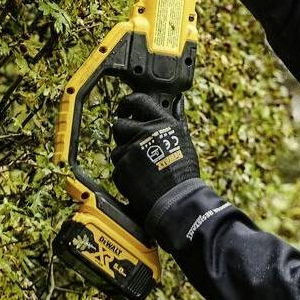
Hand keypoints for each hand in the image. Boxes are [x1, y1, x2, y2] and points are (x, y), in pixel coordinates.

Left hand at [110, 91, 201, 226]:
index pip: (138, 100)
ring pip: (116, 149)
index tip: (124, 109)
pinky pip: (117, 169)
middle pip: (119, 124)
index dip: (127, 103)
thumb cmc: (184, 172)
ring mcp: (134, 150)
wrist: (178, 199)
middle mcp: (147, 132)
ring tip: (140, 169)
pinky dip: (125, 176)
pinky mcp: (124, 167)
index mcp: (163, 123)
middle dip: (122, 135)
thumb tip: (178, 100)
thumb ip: (177, 118)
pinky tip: (139, 181)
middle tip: (131, 145)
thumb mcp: (183, 139)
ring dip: (124, 159)